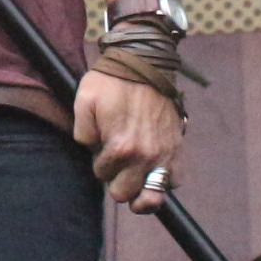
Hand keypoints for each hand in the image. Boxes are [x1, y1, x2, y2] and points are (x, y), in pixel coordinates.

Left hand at [75, 68, 181, 211]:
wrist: (145, 63)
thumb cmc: (111, 81)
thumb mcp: (83, 103)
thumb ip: (82, 134)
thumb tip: (93, 151)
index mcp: (120, 148)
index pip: (102, 175)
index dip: (99, 163)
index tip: (102, 146)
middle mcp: (145, 157)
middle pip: (125, 193)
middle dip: (116, 179)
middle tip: (116, 161)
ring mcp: (164, 155)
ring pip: (152, 197)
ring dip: (140, 190)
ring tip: (134, 180)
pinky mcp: (178, 149)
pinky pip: (174, 181)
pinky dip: (163, 180)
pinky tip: (153, 170)